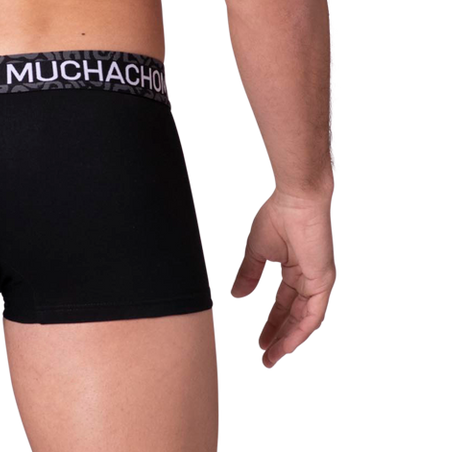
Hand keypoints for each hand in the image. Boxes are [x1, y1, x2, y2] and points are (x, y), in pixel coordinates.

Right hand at [228, 185, 337, 370]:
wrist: (295, 200)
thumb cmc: (277, 216)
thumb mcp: (256, 251)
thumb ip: (248, 275)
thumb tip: (237, 297)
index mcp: (294, 269)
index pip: (283, 305)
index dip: (270, 324)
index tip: (257, 343)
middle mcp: (308, 279)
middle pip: (293, 316)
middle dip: (278, 338)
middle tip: (265, 359)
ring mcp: (317, 281)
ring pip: (303, 320)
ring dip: (288, 340)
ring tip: (271, 358)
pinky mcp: (323, 281)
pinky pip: (313, 314)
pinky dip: (300, 331)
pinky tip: (286, 344)